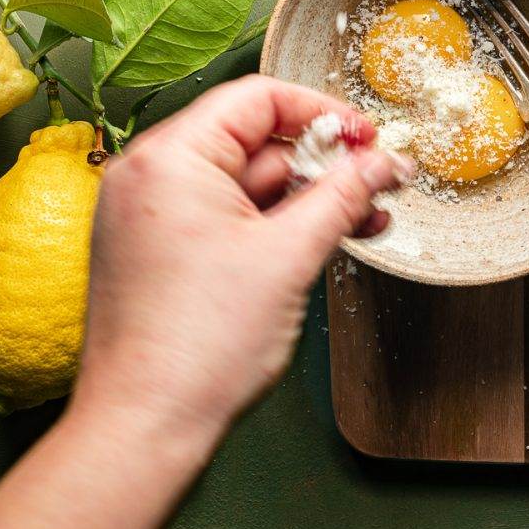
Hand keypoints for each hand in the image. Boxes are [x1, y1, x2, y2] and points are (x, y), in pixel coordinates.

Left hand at [71, 75, 404, 459]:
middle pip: (254, 141)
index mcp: (169, 158)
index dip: (324, 113)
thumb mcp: (290, 256)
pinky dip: (274, 225)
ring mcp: (151, 216)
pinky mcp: (159, 252)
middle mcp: (150, 176)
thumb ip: (343, 196)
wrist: (143, 430)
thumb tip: (385, 163)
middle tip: (379, 182)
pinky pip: (227, 217)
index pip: (258, 98)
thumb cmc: (198, 347)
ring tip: (367, 218)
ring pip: (246, 184)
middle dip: (323, 164)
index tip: (370, 138)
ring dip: (307, 199)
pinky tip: (323, 241)